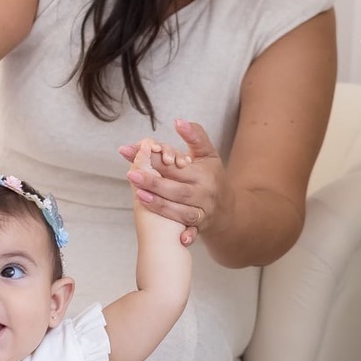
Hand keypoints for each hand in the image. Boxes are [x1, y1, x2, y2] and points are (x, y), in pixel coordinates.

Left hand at [118, 119, 229, 247]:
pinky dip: (188, 235)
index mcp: (204, 174)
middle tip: (132, 174)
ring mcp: (203, 212)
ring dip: (161, 205)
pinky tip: (179, 239)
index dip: (157, 159)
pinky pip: (194, 231)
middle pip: (178, 190)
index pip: (178, 167)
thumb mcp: (208, 153)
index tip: (136, 151)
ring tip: (139, 196)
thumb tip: (178, 121)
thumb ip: (194, 136)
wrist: (229, 208)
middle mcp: (205, 194)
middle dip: (154, 183)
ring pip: (182, 211)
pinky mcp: (201, 227)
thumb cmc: (212, 176)